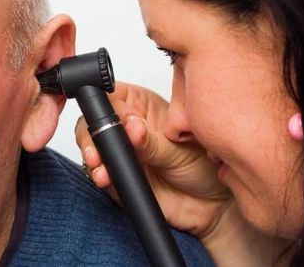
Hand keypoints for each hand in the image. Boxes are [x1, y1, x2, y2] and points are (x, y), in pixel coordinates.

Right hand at [75, 82, 230, 236]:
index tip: (109, 118)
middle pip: (94, 122)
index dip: (103, 104)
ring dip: (92, 154)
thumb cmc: (203, 167)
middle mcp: (127, 128)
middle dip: (92, 134)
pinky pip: (101, 173)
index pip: (112, 97)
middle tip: (98, 146)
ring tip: (99, 163)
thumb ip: (151, 141)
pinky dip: (99, 175)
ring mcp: (121, 153)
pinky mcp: (118, 177)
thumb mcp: (178, 150)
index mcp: (141, 107)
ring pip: (93, 147)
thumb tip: (131, 127)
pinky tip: (104, 176)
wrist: (211, 206)